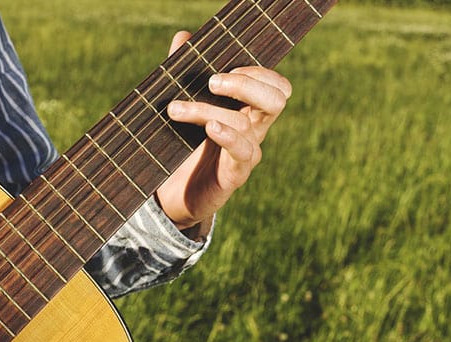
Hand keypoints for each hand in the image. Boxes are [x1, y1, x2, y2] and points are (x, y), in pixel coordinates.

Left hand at [156, 31, 291, 229]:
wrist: (174, 195)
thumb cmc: (183, 147)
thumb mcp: (183, 107)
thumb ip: (184, 73)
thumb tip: (184, 37)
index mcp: (249, 110)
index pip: (275, 85)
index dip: (258, 72)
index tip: (223, 67)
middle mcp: (255, 129)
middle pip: (276, 99)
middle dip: (246, 84)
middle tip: (212, 81)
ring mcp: (248, 153)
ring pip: (245, 123)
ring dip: (207, 110)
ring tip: (175, 109)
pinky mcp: (235, 174)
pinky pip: (243, 152)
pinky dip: (228, 136)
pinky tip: (211, 128)